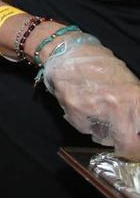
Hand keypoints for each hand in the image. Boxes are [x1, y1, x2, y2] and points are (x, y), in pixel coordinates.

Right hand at [44, 37, 139, 159]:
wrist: (67, 51)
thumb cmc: (100, 64)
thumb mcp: (128, 81)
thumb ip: (135, 105)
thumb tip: (137, 127)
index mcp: (135, 97)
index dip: (139, 145)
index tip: (137, 145)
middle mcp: (116, 106)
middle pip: (127, 144)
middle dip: (127, 146)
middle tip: (124, 141)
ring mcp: (94, 110)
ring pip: (104, 138)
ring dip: (104, 132)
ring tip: (99, 113)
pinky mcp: (74, 112)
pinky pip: (85, 129)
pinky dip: (86, 123)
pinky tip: (84, 107)